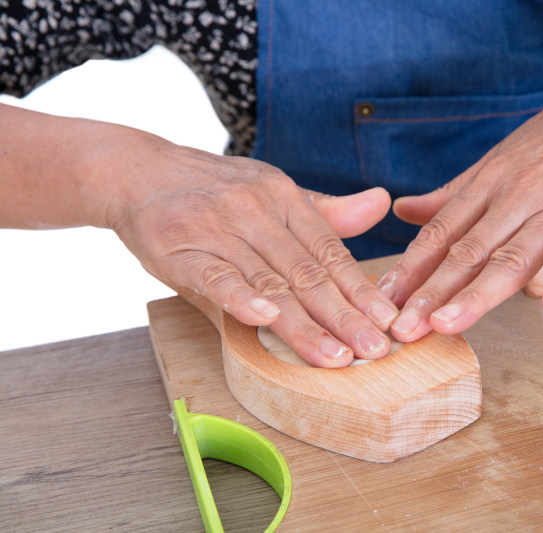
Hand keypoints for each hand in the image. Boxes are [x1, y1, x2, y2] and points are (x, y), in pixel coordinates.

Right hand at [103, 131, 398, 366]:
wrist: (139, 172)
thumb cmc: (214, 190)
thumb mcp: (272, 191)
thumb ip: (325, 211)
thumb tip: (381, 203)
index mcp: (284, 198)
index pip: (330, 252)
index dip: (360, 290)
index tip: (387, 322)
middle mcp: (256, 210)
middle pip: (306, 273)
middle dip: (343, 316)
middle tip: (374, 350)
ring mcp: (218, 229)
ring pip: (268, 282)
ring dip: (303, 324)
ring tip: (334, 356)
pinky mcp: (181, 248)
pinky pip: (215, 276)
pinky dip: (241, 298)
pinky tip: (265, 319)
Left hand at [378, 64, 542, 341]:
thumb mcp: (499, 160)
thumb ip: (453, 194)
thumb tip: (403, 211)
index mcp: (488, 184)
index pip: (440, 233)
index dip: (410, 268)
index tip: (382, 299)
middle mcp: (516, 197)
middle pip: (467, 250)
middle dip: (431, 292)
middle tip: (401, 329)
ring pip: (513, 255)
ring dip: (478, 293)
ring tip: (447, 324)